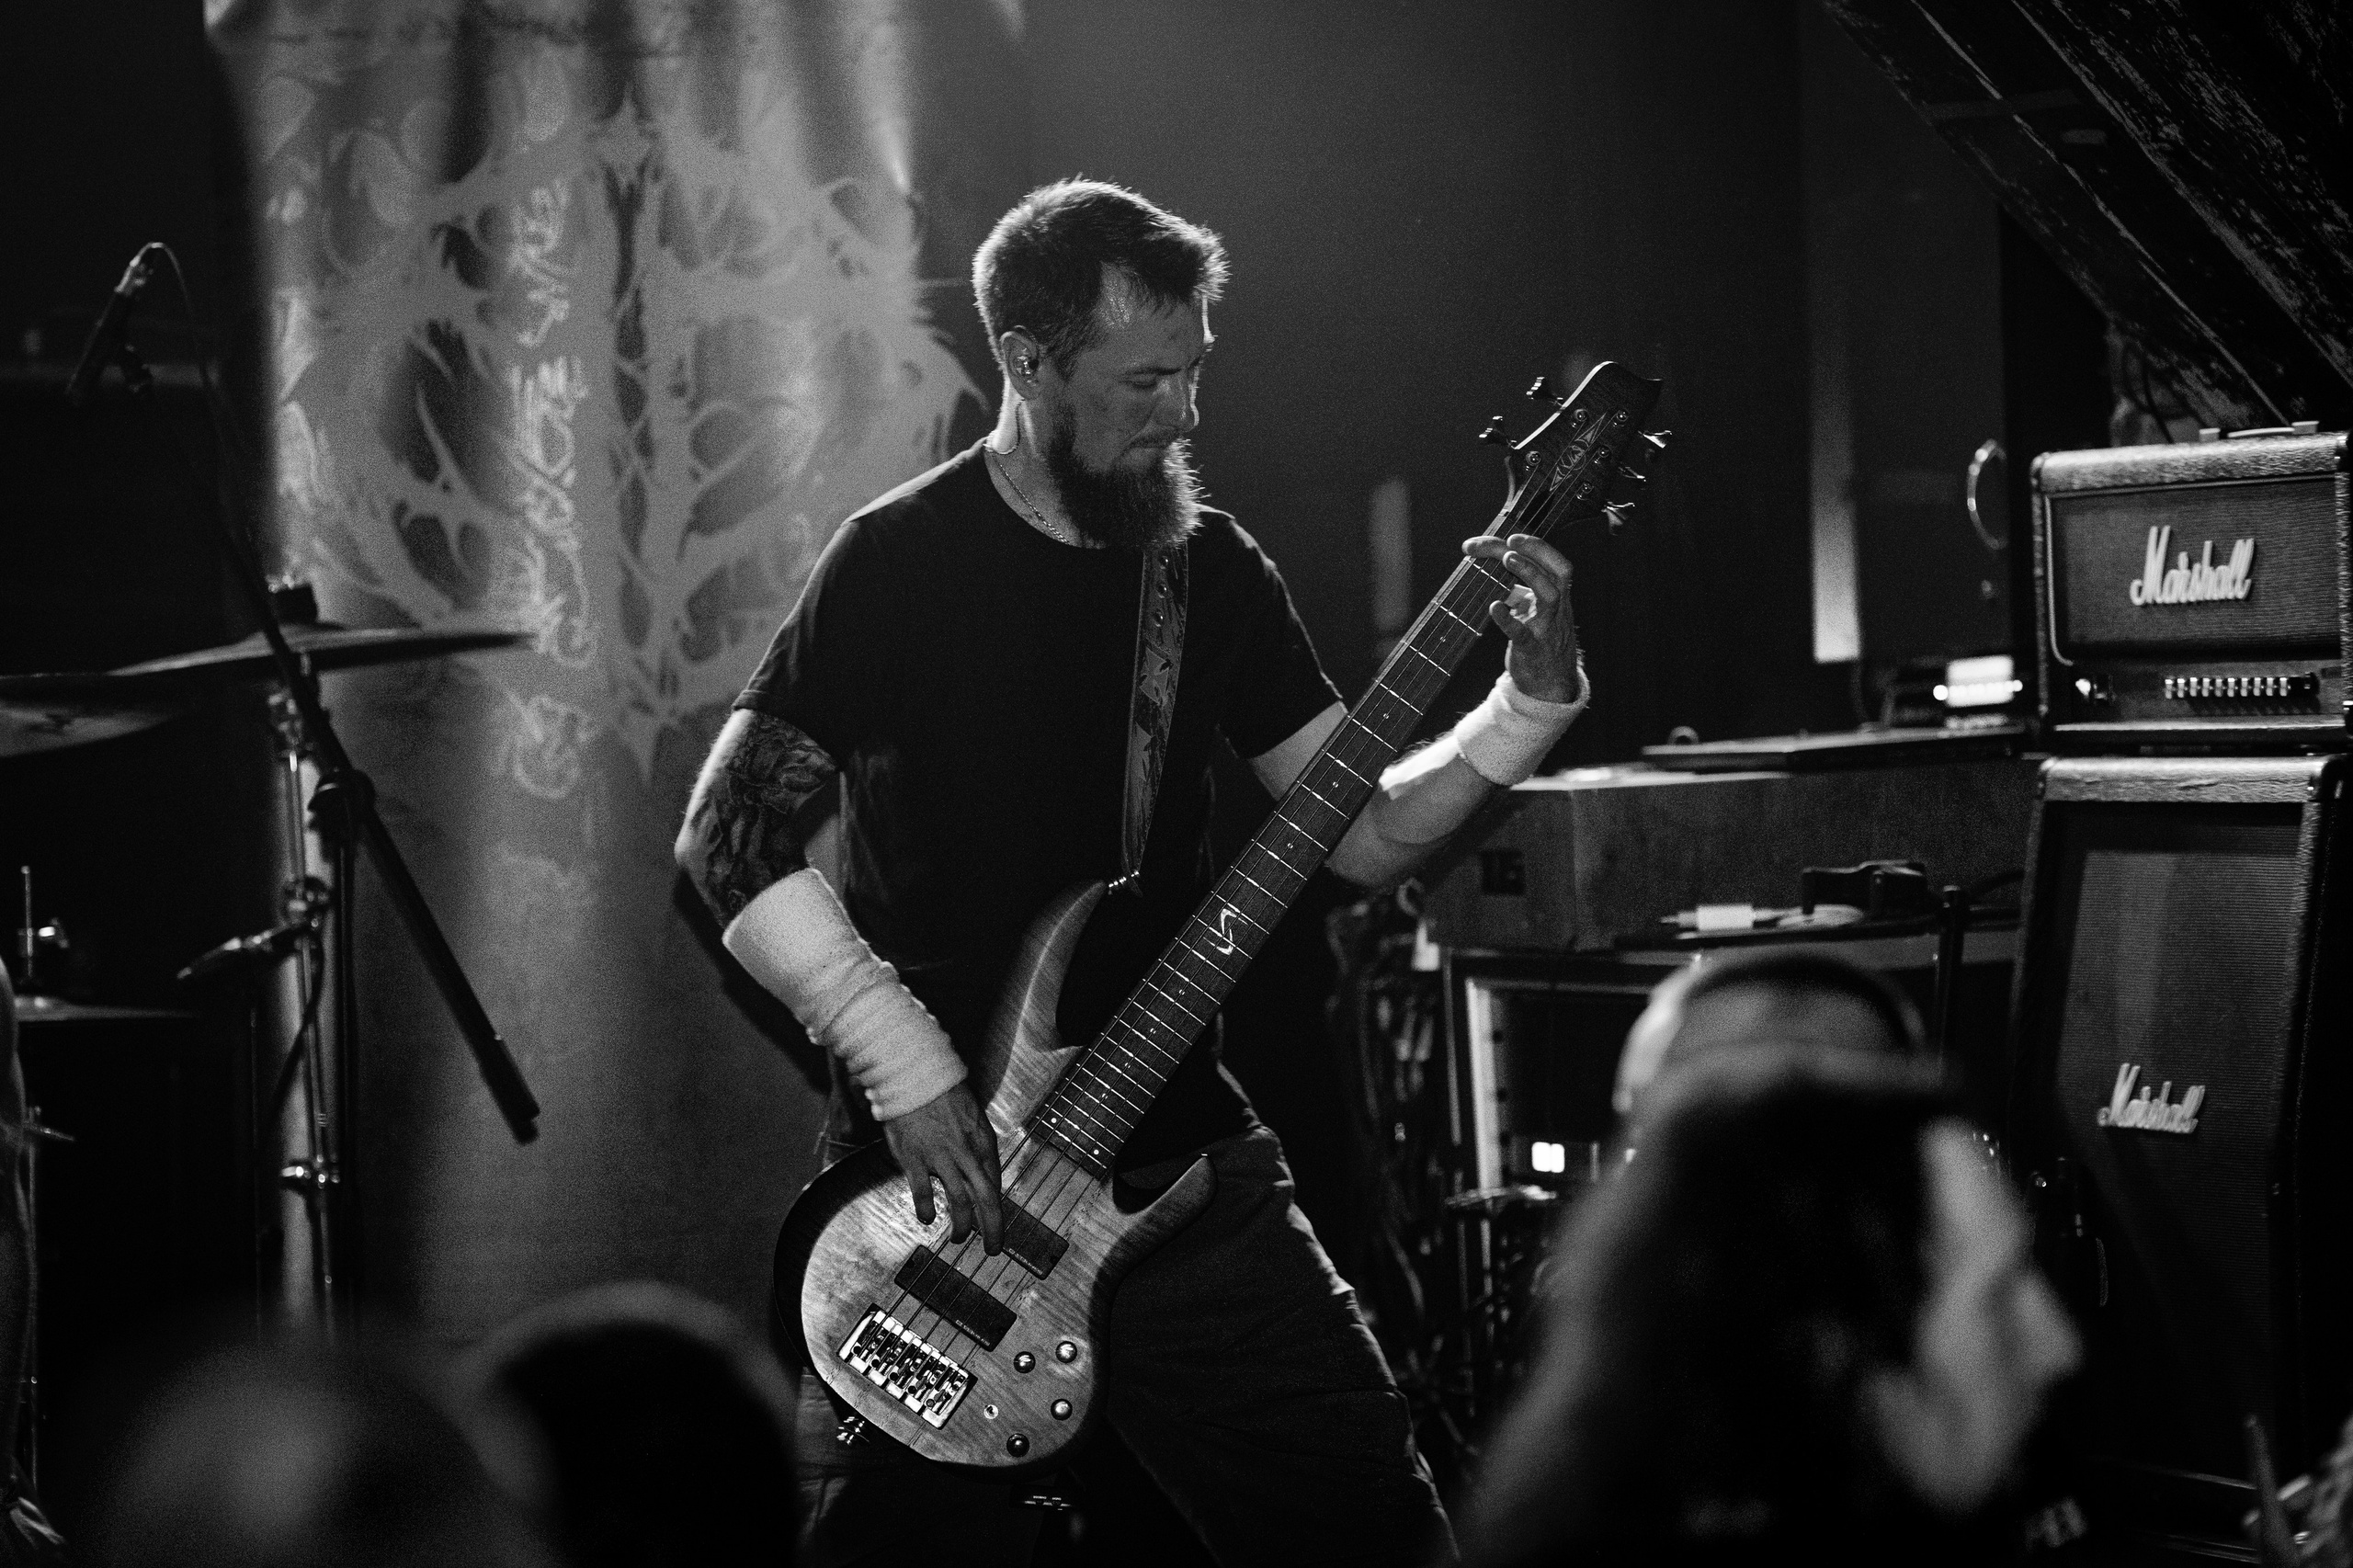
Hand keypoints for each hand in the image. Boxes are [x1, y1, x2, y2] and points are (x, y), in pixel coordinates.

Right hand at [883, 1082, 1003, 1251]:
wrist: (915, 1076)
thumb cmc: (943, 1095)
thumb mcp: (972, 1118)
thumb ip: (978, 1146)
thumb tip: (985, 1174)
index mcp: (982, 1141)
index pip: (995, 1183)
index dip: (997, 1208)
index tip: (996, 1225)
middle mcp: (966, 1152)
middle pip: (986, 1198)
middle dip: (993, 1228)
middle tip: (994, 1249)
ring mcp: (940, 1157)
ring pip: (960, 1201)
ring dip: (963, 1226)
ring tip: (959, 1239)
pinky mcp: (914, 1158)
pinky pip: (922, 1192)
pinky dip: (926, 1210)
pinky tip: (927, 1219)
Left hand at [1463, 532, 1581, 702]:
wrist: (1551, 682)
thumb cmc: (1540, 638)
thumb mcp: (1537, 607)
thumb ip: (1521, 583)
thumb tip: (1490, 554)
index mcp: (1557, 594)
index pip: (1554, 562)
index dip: (1535, 546)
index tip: (1509, 536)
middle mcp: (1557, 608)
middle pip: (1557, 571)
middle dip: (1536, 551)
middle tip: (1510, 541)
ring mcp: (1547, 628)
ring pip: (1550, 596)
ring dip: (1530, 573)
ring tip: (1507, 559)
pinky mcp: (1533, 649)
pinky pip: (1523, 633)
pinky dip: (1508, 619)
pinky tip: (1494, 607)